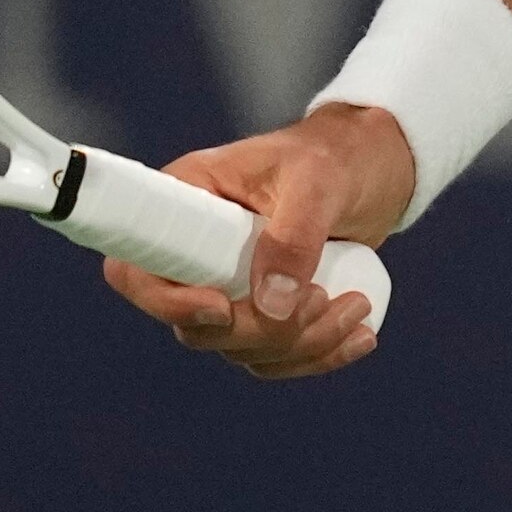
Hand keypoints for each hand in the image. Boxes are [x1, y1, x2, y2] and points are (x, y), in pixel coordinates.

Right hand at [98, 100, 419, 378]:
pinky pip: (273, 356)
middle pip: (196, 326)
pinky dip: (316, 356)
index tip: (221, 308)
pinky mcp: (263, 308)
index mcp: (185, 202)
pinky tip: (360, 337)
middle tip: (324, 298)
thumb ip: (294, 237)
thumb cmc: (336, 156)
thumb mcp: (317, 181)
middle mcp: (196, 251)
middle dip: (262, 331)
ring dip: (301, 345)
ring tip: (356, 306)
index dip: (166, 302)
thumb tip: (270, 307)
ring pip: (240, 349)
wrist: (374, 166)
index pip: (137, 267)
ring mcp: (228, 284)